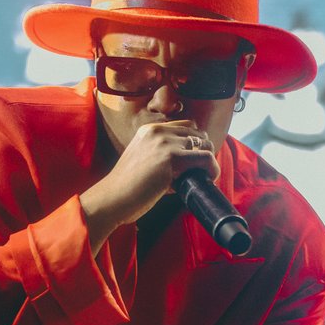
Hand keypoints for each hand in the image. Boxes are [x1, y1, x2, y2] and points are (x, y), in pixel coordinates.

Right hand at [82, 120, 217, 243]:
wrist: (112, 199)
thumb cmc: (127, 188)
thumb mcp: (143, 161)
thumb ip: (162, 156)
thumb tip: (189, 165)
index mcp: (149, 130)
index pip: (185, 126)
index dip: (195, 142)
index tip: (195, 159)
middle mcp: (157, 131)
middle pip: (197, 133)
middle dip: (203, 151)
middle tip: (201, 170)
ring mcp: (164, 142)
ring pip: (204, 144)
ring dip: (208, 161)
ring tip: (203, 176)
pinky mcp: (171, 157)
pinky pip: (205, 158)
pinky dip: (212, 169)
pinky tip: (208, 179)